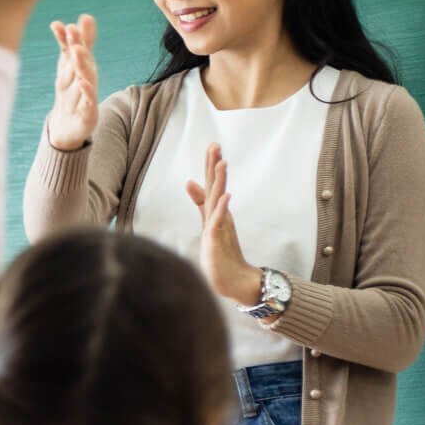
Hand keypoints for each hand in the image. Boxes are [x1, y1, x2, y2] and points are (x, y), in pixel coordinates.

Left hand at [45, 15, 99, 149]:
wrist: (69, 127)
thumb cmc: (71, 94)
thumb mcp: (66, 70)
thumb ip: (66, 47)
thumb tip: (59, 22)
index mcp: (81, 68)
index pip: (76, 50)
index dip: (71, 38)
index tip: (66, 24)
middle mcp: (87, 78)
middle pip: (82, 61)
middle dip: (78, 44)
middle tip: (73, 30)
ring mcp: (89, 95)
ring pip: (87, 78)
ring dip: (82, 64)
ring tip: (77, 50)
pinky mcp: (89, 112)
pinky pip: (90, 101)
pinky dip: (87, 92)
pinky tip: (83, 82)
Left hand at [184, 143, 261, 305]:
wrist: (233, 280)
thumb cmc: (219, 252)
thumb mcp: (206, 223)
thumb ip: (200, 202)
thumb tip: (190, 181)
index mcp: (215, 210)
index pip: (212, 185)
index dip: (210, 166)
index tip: (212, 146)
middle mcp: (219, 215)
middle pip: (216, 187)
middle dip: (215, 166)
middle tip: (215, 145)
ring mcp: (220, 226)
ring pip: (219, 200)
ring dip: (220, 182)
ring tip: (222, 163)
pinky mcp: (219, 240)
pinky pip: (220, 222)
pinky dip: (222, 209)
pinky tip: (226, 196)